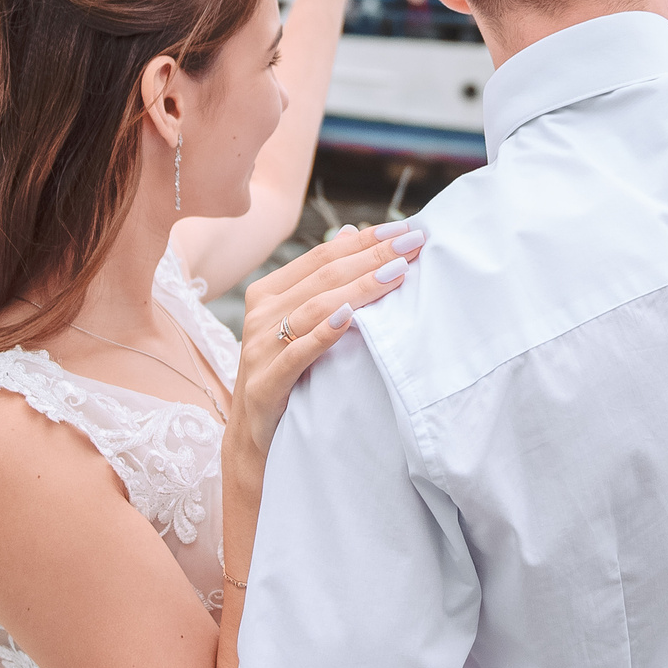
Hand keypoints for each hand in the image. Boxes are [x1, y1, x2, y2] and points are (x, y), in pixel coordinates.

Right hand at [228, 223, 425, 472]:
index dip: (364, 241)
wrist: (254, 437)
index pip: (322, 257)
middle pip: (325, 277)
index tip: (404, 229)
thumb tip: (351, 232)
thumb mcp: (300, 323)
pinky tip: (351, 318)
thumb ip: (321, 280)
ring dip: (360, 287)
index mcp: (269, 293)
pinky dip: (325, 333)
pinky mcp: (266, 382)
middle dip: (372, 256)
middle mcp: (262, 314)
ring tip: (398, 272)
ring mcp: (261, 347)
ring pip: (316, 307)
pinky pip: (298, 352)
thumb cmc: (285, 374)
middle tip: (413, 243)